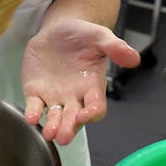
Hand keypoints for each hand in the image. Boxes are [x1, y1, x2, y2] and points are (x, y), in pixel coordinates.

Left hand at [21, 18, 139, 144]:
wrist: (57, 30)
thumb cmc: (81, 35)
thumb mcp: (99, 36)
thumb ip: (115, 47)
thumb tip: (134, 58)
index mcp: (92, 86)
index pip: (96, 107)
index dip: (92, 114)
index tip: (85, 115)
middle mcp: (74, 97)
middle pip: (73, 119)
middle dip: (69, 128)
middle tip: (64, 136)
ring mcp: (54, 97)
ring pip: (55, 117)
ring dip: (52, 126)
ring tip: (50, 133)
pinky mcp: (36, 92)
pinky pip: (34, 106)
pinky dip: (33, 114)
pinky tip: (31, 118)